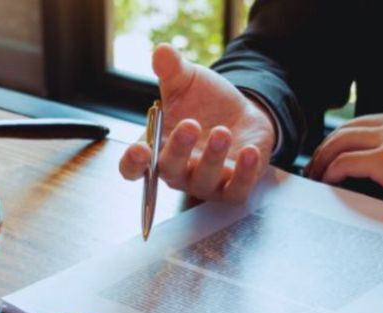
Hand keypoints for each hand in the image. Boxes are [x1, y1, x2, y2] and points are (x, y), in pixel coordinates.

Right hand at [118, 44, 276, 203]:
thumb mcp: (187, 81)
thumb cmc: (205, 103)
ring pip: (203, 181)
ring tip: (222, 131)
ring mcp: (205, 183)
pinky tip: (248, 151)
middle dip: (178, 149)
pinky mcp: (233, 187)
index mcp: (156, 149)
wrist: (241, 112)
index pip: (133, 168)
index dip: (133, 164)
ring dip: (212, 158)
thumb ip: (172, 69)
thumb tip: (161, 51)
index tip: (140, 151)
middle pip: (169, 172)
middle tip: (190, 124)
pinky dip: (243, 174)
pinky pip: (236, 190)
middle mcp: (178, 172)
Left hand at [305, 99, 382, 235]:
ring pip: (341, 142)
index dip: (346, 140)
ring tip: (316, 181)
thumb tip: (381, 173)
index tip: (333, 158)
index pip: (369, 122)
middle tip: (315, 170)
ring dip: (323, 161)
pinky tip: (328, 187)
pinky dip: (332, 174)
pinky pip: (347, 163)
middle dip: (327, 149)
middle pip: (348, 128)